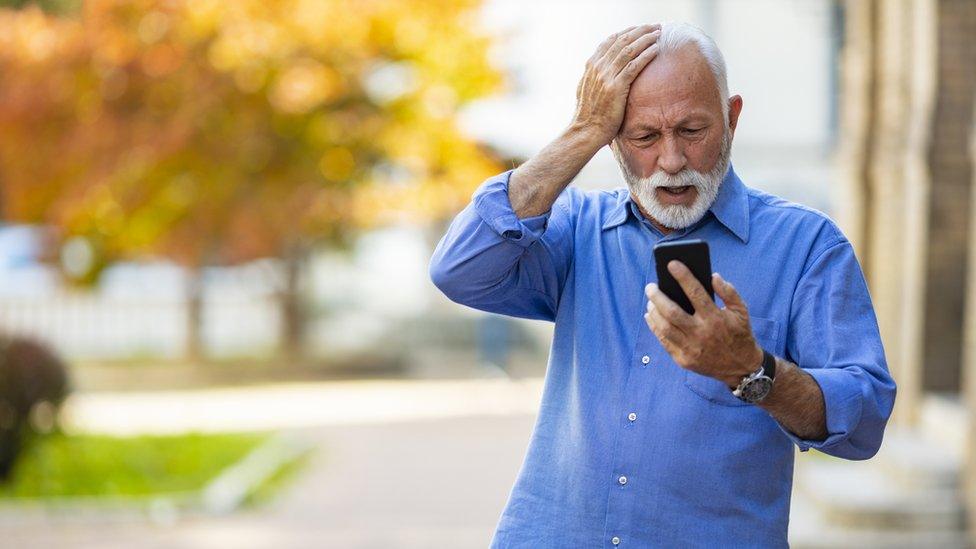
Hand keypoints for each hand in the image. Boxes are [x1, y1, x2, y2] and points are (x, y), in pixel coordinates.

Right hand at [571, 24, 661, 145]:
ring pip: (629, 50)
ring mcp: (606, 77)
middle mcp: (598, 67)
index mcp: (592, 65)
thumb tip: (602, 70)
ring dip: (646, 39)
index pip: (611, 40)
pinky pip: (634, 66)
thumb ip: (595, 77)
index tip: (641, 29)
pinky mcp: (615, 87)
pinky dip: (646, 55)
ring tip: (658, 34)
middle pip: (622, 41)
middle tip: (655, 27)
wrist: (586, 131)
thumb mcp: (587, 90)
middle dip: (640, 31)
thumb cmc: (589, 115)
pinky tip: (656, 50)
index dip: (628, 32)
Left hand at [643, 260, 762, 387]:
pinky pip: (663, 341)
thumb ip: (729, 292)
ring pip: (664, 327)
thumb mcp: (741, 311)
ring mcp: (691, 348)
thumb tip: (713, 276)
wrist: (740, 367)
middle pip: (672, 312)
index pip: (696, 293)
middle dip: (657, 296)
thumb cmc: (739, 333)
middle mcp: (701, 334)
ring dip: (653, 312)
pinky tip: (651, 316)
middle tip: (650, 286)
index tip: (672, 264)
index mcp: (715, 319)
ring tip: (650, 301)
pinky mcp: (683, 360)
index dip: (683, 276)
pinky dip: (654, 327)